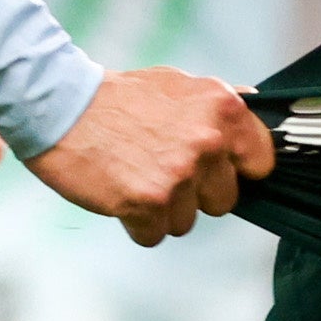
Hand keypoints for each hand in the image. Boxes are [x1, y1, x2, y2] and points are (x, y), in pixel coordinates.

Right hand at [28, 67, 273, 243]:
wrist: (59, 103)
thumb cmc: (118, 97)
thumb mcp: (178, 84)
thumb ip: (218, 105)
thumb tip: (255, 111)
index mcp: (223, 110)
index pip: (262, 163)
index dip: (237, 171)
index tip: (216, 170)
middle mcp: (208, 141)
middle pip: (224, 201)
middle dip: (196, 194)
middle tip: (160, 169)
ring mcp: (179, 174)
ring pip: (187, 221)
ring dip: (163, 210)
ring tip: (135, 176)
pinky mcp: (148, 202)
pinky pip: (154, 235)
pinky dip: (136, 223)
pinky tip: (119, 193)